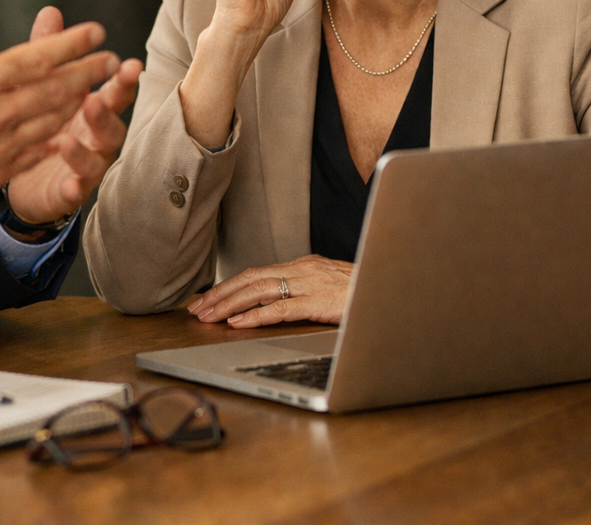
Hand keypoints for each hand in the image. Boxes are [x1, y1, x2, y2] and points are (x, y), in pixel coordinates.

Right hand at [0, 0, 120, 221]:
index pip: (33, 59)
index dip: (69, 44)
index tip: (96, 31)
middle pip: (54, 89)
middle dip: (88, 71)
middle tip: (113, 58)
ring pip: (53, 119)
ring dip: (81, 101)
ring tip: (102, 85)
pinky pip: (40, 150)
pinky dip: (62, 134)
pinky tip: (76, 124)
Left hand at [6, 6, 142, 224]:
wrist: (26, 175)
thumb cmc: (47, 121)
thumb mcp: (46, 85)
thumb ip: (52, 52)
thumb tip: (51, 11)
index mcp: (95, 107)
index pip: (115, 90)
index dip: (124, 79)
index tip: (130, 64)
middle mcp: (97, 136)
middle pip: (112, 124)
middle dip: (107, 113)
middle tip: (96, 100)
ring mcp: (88, 166)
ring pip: (97, 158)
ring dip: (85, 149)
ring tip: (66, 140)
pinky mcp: (70, 192)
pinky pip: (76, 191)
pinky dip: (74, 187)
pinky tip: (67, 184)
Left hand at [186, 255, 353, 326]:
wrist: (394, 287)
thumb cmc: (366, 292)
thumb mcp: (330, 288)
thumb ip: (305, 292)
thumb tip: (278, 305)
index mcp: (303, 266)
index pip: (256, 273)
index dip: (229, 285)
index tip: (207, 299)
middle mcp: (302, 270)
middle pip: (250, 279)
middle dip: (219, 294)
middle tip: (196, 309)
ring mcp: (310, 284)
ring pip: (258, 290)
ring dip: (229, 304)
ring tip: (208, 316)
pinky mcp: (320, 301)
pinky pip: (281, 308)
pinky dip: (256, 315)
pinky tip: (239, 323)